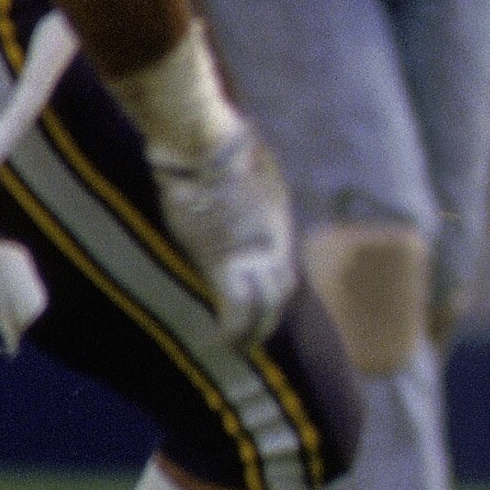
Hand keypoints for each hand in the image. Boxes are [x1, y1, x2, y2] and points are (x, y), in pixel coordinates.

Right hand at [144, 126, 295, 344]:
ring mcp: (252, 254)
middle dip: (270, 315)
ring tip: (240, 347)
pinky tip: (227, 344)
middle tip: (256, 335)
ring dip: (254, 329)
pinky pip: (236, 307)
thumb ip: (245, 178)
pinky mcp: (224, 263)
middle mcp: (273, 240)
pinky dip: (234, 329)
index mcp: (278, 217)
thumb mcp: (245, 160)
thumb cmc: (218, 141)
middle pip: (281, 288)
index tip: (265, 301)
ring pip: (264, 305)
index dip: (275, 285)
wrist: (206, 145)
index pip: (283, 261)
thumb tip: (235, 163)